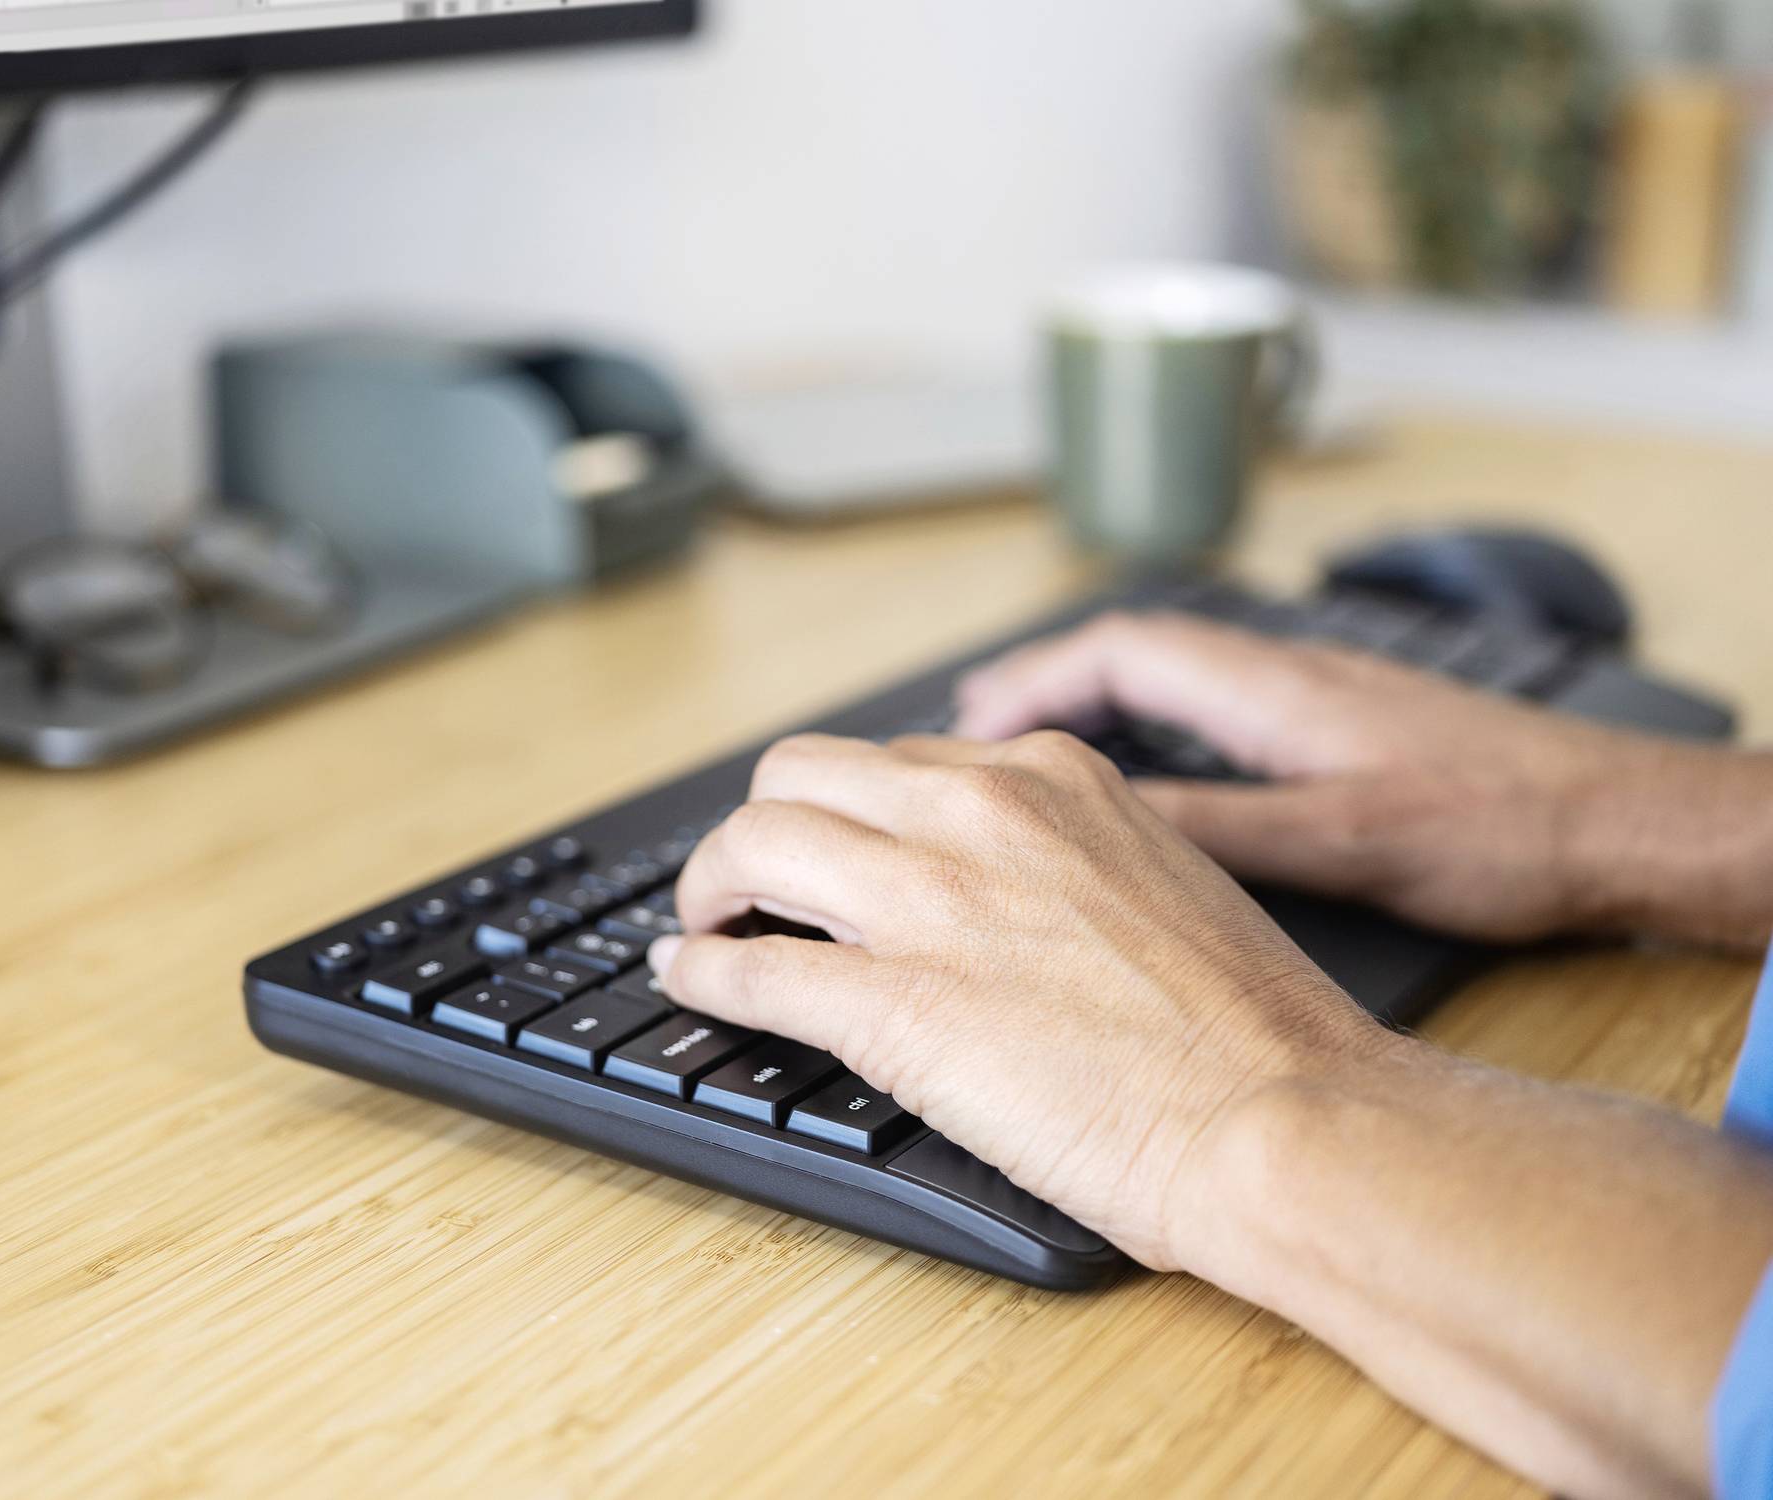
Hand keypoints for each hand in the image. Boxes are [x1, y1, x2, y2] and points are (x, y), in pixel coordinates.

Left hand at [648, 730, 1389, 1271]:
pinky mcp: (893, 1005)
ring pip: (753, 845)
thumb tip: (994, 881)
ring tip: (708, 924)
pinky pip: (751, 968)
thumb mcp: (1158, 874)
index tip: (827, 845)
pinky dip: (702, 973)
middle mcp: (978, 811)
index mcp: (1050, 776)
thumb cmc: (1248, 1025)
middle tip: (749, 882)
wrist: (1284, 1115)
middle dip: (759, 827)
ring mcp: (930, 903)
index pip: (894, 758)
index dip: (844, 808)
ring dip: (709, 886)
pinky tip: (692, 981)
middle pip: (798, 775)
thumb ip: (1065, 853)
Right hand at [955, 612, 1772, 950]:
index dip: (1030, 681)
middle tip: (972, 734)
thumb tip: (1095, 818)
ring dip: (1096, 705)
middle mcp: (1290, 675)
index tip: (965, 726)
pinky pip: (1217, 708)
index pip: (1120, 650)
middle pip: (1135, 653)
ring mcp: (1319, 698)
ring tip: (1033, 752)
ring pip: (1176, 679)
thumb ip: (1215, 826)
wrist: (1627, 822)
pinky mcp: (1345, 730)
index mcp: (1275, 688)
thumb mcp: (1342, 841)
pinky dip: (1156, 730)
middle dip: (1043, 685)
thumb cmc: (1505, 829)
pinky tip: (1151, 780)